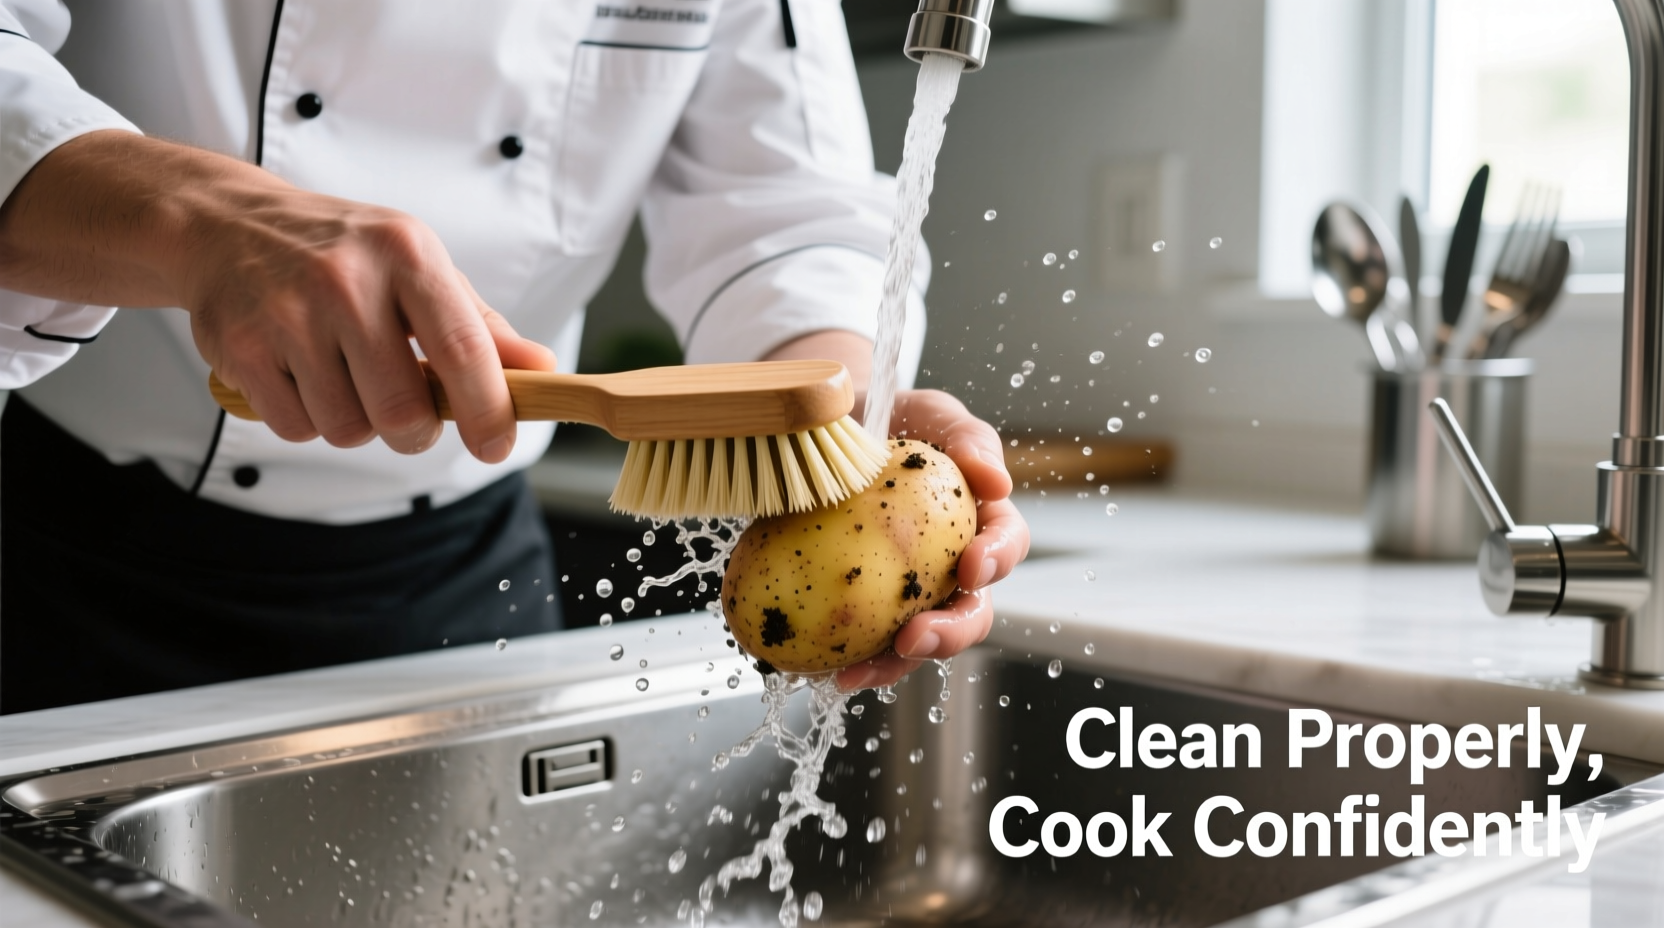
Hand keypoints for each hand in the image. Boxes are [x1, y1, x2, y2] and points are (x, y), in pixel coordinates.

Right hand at [183, 188, 555, 460]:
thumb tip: (542, 368)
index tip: (497, 445)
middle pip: (403, 410)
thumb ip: (480, 324)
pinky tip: (301, 375)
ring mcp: (288, 314)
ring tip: (343, 377)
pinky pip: (296, 428)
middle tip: (408, 416)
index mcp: (407, 254)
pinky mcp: (241, 348)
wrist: (224, 223)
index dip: (489, 411)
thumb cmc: (341, 252)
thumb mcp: (417, 266)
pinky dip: (307, 419)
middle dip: (415, 432)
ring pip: (348, 428)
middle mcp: (347, 280)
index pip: (464, 350)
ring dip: (355, 422)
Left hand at [834, 389, 1029, 690]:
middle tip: (915, 638)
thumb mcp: (933, 413)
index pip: (1006, 542)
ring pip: (918, 641)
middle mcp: (952, 565)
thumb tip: (997, 482)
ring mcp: (910, 591)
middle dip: (950, 635)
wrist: (832, 428)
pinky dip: (850, 660)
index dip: (997, 560)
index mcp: (980, 519)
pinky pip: (865, 642)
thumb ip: (969, 439)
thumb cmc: (894, 417)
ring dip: (895, 665)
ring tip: (859, 671)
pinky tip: (825, 671)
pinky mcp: (867, 607)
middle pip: (970, 612)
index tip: (971, 566)